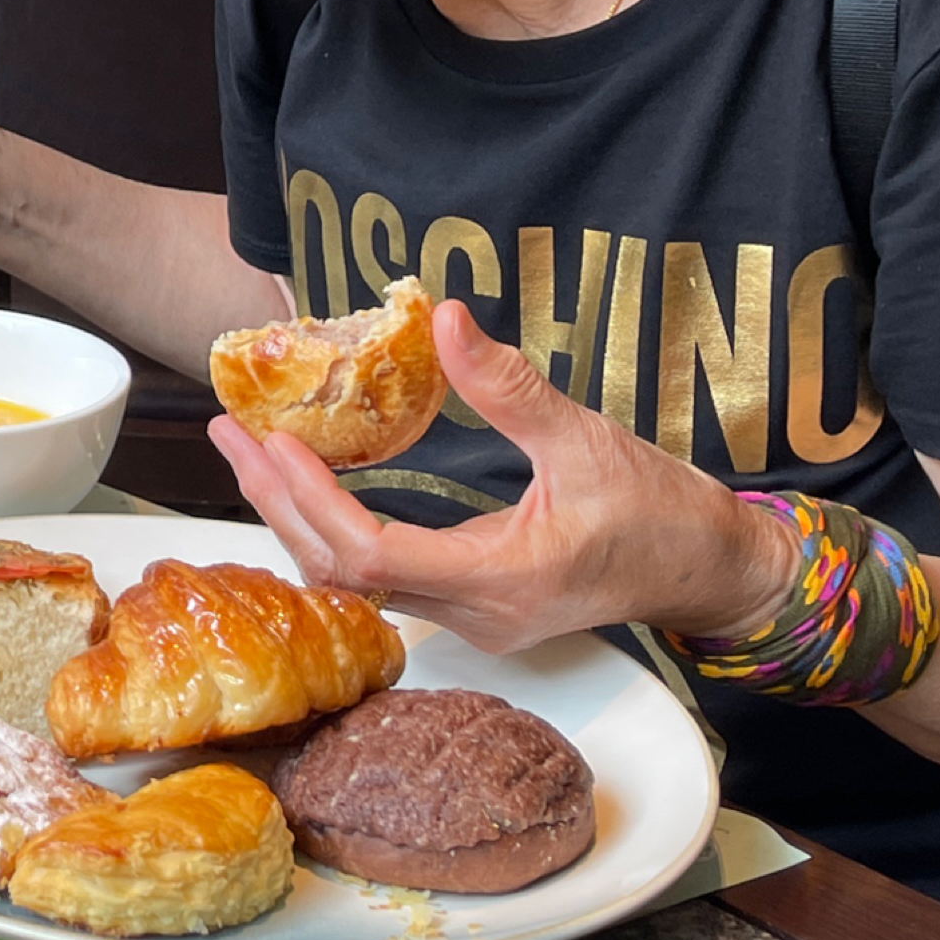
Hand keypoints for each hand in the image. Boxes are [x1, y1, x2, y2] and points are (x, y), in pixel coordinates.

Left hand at [212, 300, 793, 653]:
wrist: (709, 569)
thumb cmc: (662, 512)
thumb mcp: (586, 438)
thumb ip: (510, 386)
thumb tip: (443, 319)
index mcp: (498, 582)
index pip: (369, 557)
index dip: (309, 502)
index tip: (271, 443)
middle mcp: (474, 616)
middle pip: (342, 576)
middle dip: (278, 504)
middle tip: (230, 434)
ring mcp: (472, 621)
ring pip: (355, 585)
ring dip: (300, 520)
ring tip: (255, 454)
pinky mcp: (474, 609)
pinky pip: (381, 580)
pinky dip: (335, 533)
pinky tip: (311, 488)